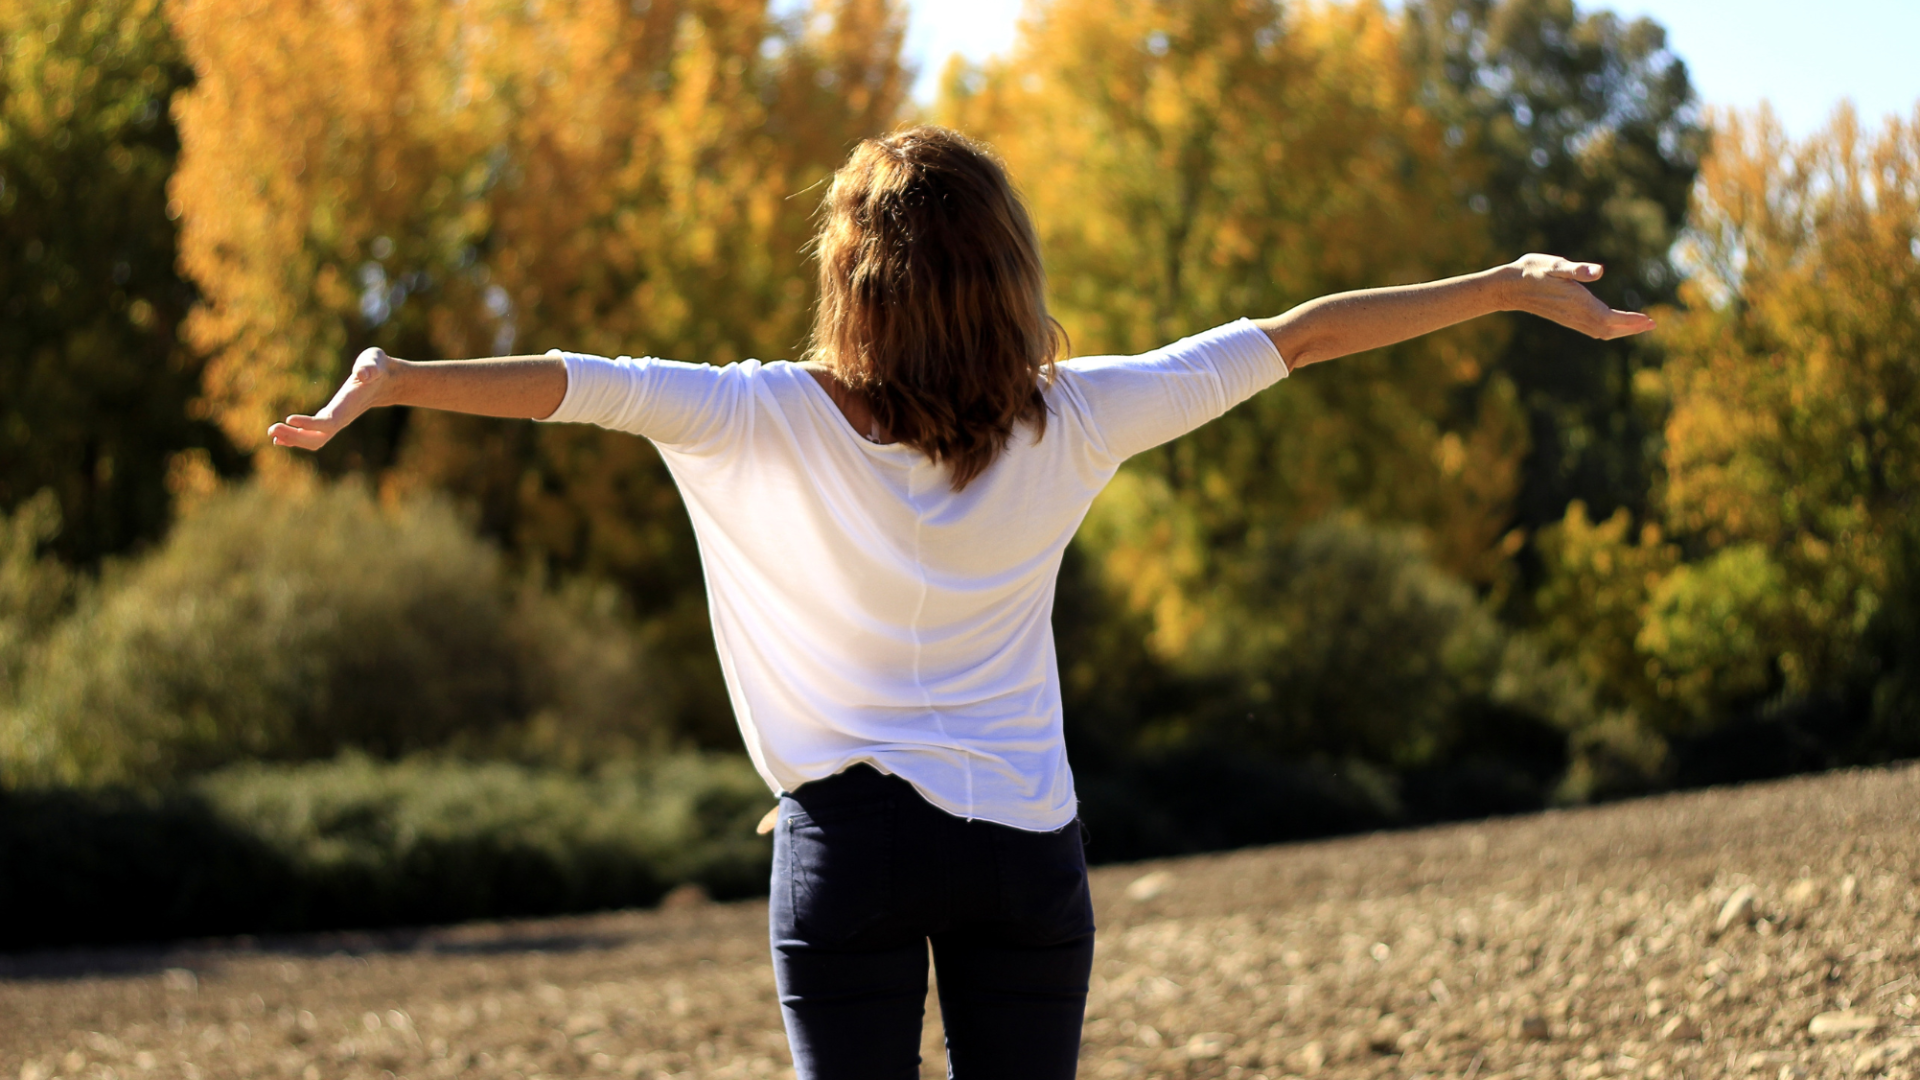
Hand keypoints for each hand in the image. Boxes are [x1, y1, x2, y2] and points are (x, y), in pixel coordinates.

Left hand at [268, 347, 400, 450]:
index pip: (329, 422)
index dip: (310, 423)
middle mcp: (342, 418)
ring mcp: (336, 421)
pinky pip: (313, 435)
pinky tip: (280, 436)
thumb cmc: (376, 368)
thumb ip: (369, 367)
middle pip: (318, 438)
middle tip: (272, 428)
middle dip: (295, 436)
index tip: (289, 418)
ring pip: (314, 440)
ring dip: (293, 439)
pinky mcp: (331, 419)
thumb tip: (363, 374)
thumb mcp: (374, 361)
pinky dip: (296, 437)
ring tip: (272, 433)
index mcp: (348, 406)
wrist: (385, 382)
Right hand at [1502, 254, 1655, 339]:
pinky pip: (1592, 329)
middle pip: (1609, 329)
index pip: (1610, 318)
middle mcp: (1575, 314)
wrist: (1510, 286)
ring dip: (1621, 330)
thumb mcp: (1554, 265)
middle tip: (1652, 325)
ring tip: (1639, 325)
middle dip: (1631, 328)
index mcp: (1577, 302)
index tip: (1649, 320)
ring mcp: (1570, 318)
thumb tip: (1598, 271)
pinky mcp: (1566, 317)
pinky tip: (1612, 324)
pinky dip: (1608, 329)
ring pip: (1601, 331)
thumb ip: (1576, 269)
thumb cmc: (1532, 271)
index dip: (1630, 321)